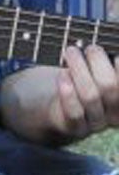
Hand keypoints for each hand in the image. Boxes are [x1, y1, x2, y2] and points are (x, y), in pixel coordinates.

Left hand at [3, 45, 118, 144]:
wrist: (64, 114)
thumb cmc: (88, 85)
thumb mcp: (100, 75)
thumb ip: (104, 65)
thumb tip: (102, 47)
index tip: (116, 56)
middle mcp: (115, 115)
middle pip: (110, 88)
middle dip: (99, 62)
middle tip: (91, 48)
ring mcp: (95, 123)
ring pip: (90, 96)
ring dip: (79, 70)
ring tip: (70, 51)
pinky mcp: (74, 127)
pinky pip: (74, 113)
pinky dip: (68, 92)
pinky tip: (62, 74)